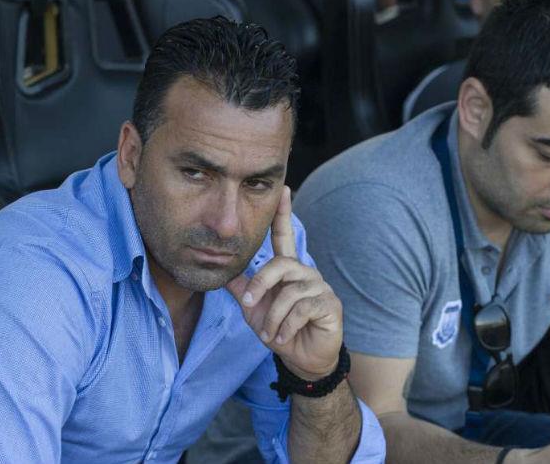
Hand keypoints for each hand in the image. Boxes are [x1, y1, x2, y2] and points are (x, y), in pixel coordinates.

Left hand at [226, 186, 343, 379]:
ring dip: (272, 318)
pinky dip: (285, 327)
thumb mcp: (255, 309)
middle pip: (280, 265)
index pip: (285, 236)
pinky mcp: (329, 305)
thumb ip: (242, 288)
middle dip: (260, 285)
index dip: (283, 214)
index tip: (284, 189)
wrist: (301, 359)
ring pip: (289, 292)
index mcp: (288, 270)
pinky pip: (301, 309)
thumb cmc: (279, 330)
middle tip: (250, 306)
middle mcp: (306, 273)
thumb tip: (220, 270)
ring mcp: (320, 288)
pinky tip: (281, 339)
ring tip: (269, 334)